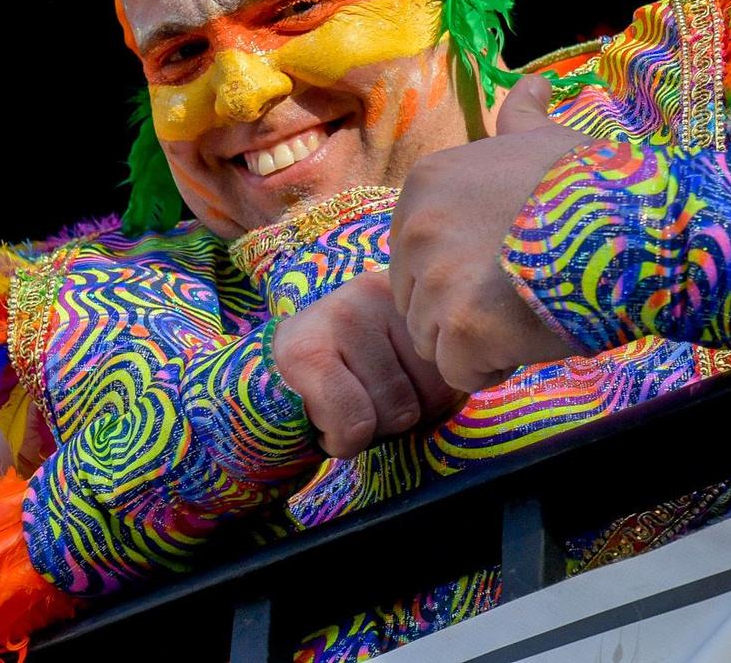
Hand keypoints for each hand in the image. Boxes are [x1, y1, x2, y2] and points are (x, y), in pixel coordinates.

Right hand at [269, 269, 462, 458]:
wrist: (258, 383)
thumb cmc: (344, 379)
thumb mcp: (398, 359)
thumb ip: (436, 366)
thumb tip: (472, 378)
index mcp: (408, 293)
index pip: (452, 373)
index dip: (428, 402)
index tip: (394, 389)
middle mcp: (378, 292)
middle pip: (427, 397)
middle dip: (396, 417)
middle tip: (359, 398)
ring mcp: (342, 316)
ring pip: (394, 413)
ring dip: (368, 430)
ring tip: (339, 404)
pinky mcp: (307, 353)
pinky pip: (354, 423)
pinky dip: (342, 439)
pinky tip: (322, 419)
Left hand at [390, 73, 588, 391]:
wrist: (640, 226)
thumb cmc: (598, 185)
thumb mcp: (547, 141)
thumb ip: (521, 118)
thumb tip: (533, 83)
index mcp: (425, 184)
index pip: (419, 256)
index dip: (467, 272)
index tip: (515, 261)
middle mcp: (416, 227)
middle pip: (420, 300)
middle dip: (466, 309)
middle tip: (527, 288)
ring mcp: (435, 277)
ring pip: (437, 341)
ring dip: (481, 342)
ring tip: (532, 311)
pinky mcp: (461, 327)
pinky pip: (459, 373)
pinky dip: (494, 369)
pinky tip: (531, 339)